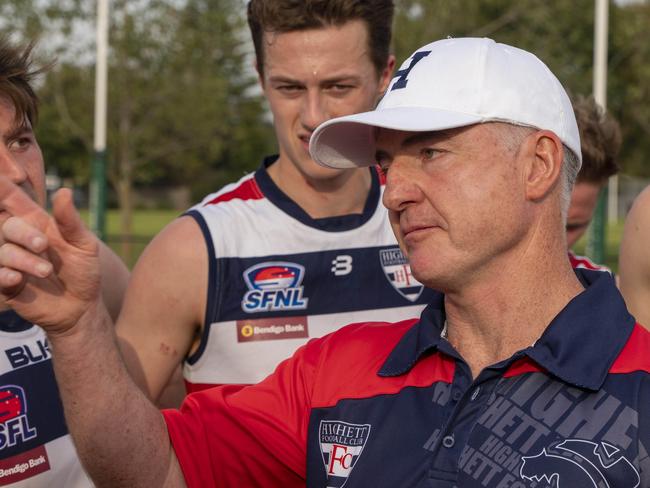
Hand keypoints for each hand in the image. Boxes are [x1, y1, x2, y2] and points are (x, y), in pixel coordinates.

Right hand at [0, 176, 100, 334]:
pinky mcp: (8, 284)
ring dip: (24, 260)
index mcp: (38, 225)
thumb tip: (64, 191)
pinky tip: (16, 278)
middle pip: (8, 226)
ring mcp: (13, 262)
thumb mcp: (84, 245)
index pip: (14, 201)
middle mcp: (21, 240)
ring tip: (46, 271)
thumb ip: (71, 221)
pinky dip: (4, 275)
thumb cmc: (84, 271)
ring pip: (4, 252)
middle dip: (24, 234)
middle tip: (43, 245)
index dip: (2, 188)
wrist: (82, 306)